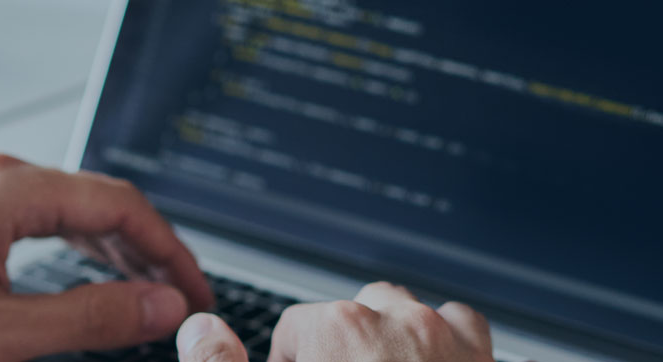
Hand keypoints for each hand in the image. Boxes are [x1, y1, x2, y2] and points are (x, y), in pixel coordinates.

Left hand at [0, 151, 214, 361]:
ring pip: (58, 208)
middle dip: (143, 251)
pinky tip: (71, 277)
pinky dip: (60, 247)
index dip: (170, 252)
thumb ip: (90, 318)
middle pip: (93, 201)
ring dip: (104, 249)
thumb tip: (158, 307)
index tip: (194, 291)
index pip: (120, 204)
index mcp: (2, 189)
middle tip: (174, 300)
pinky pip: (22, 217)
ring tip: (136, 294)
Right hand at [176, 282, 492, 361]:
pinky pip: (461, 330)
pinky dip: (445, 347)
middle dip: (341, 350)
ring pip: (411, 315)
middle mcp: (401, 324)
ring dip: (392, 341)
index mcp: (341, 331)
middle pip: (353, 313)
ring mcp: (450, 342)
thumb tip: (201, 331)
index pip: (295, 329)